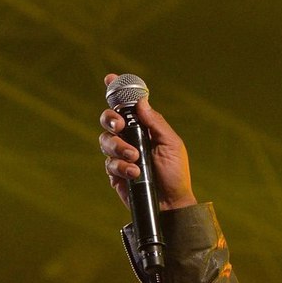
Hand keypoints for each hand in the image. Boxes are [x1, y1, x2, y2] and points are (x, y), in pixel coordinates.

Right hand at [98, 73, 194, 211]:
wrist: (171, 204)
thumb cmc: (175, 174)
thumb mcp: (171, 144)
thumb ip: (155, 123)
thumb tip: (142, 101)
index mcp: (144, 127)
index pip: (127, 106)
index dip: (116, 91)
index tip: (109, 78)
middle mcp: (129, 138)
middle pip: (108, 120)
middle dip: (110, 118)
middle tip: (120, 126)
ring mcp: (120, 155)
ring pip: (105, 141)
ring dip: (119, 147)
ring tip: (135, 158)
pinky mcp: (116, 173)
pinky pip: (109, 164)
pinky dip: (121, 166)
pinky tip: (134, 172)